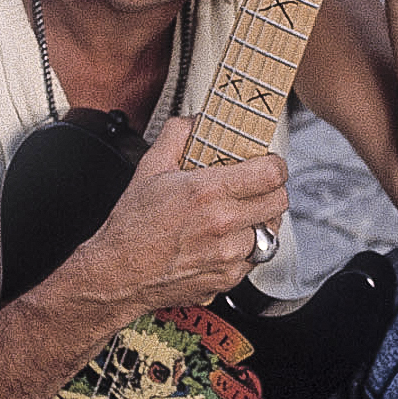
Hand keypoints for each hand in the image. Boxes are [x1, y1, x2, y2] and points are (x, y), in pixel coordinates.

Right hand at [75, 117, 287, 312]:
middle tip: (255, 188)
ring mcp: (228, 255)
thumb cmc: (132, 226)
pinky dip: (245, 248)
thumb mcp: (149, 169)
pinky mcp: (228, 278)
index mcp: (208, 192)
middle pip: (279, 202)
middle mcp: (223, 224)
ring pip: (270, 231)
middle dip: (271, 191)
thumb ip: (176, 135)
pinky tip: (223, 241)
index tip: (268, 165)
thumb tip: (193, 120)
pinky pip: (255, 257)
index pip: (272, 174)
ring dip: (259, 221)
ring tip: (237, 216)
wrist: (118, 273)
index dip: (275, 165)